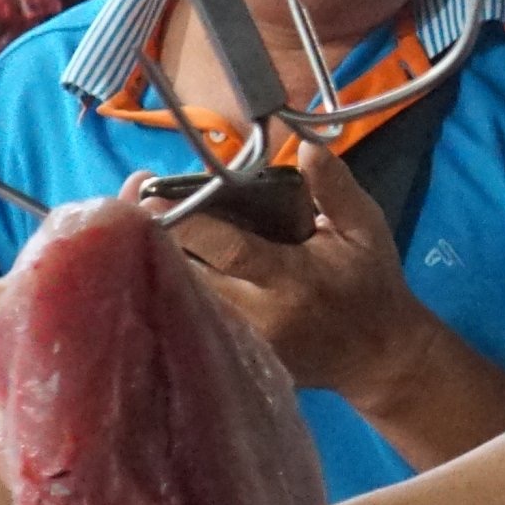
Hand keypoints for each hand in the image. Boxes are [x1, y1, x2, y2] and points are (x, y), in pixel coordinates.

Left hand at [149, 148, 434, 406]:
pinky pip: (187, 320)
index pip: (231, 251)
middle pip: (187, 278)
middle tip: (128, 200)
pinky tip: (144, 261)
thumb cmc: (370, 283)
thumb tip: (307, 145)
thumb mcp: (365, 229)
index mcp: (292, 279)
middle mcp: (258, 316)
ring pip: (178, 301)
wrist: (377, 356)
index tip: (150, 197)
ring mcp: (241, 343)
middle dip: (153, 239)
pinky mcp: (233, 358)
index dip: (187, 225)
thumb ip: (334, 187)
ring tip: (127, 223)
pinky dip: (164, 290)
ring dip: (150, 263)